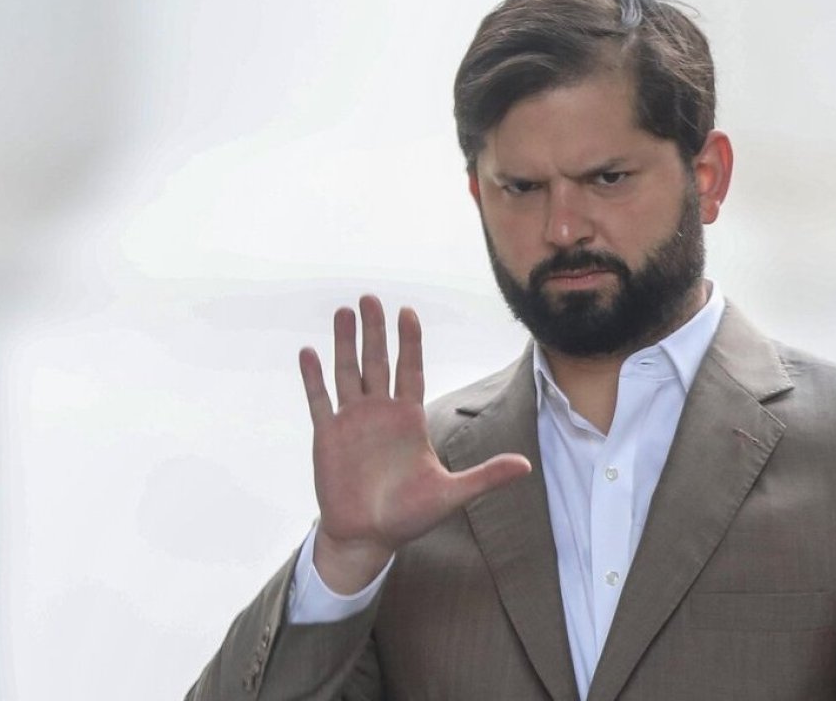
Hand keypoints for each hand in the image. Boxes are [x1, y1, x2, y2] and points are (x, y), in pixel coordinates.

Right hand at [298, 295, 531, 592]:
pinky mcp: (328, 436)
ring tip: (343, 312)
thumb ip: (486, 476)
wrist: (369, 537)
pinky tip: (309, 351)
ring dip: (345, 343)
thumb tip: (526, 466)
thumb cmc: (410, 516)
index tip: (407, 311)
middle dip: (375, 330)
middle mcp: (380, 413)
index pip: (411, 370)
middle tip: (370, 298)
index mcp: (410, 419)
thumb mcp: (452, 494)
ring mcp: (352, 422)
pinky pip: (320, 400)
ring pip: (348, 372)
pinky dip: (314, 377)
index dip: (409, 342)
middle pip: (378, 362)